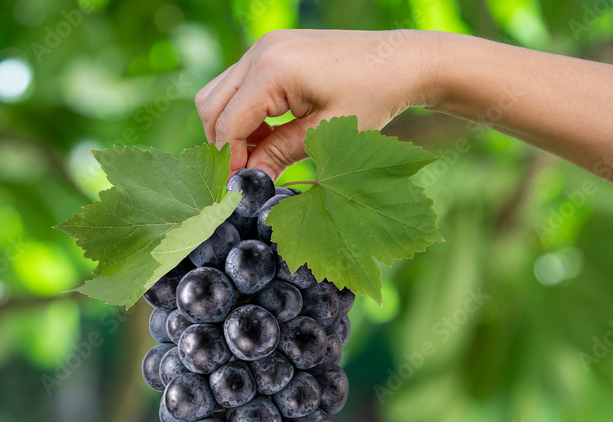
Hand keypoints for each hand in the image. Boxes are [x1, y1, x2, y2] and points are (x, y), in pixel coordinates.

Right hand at [194, 29, 433, 178]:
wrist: (402, 61)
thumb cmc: (373, 97)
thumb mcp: (325, 135)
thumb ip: (280, 155)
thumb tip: (249, 181)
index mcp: (273, 70)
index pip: (228, 123)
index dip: (230, 160)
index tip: (242, 185)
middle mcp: (261, 51)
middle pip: (210, 105)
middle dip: (224, 143)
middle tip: (250, 169)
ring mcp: (265, 45)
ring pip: (218, 93)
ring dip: (232, 126)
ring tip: (265, 148)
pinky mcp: (272, 48)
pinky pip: (238, 83)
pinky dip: (245, 111)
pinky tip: (273, 128)